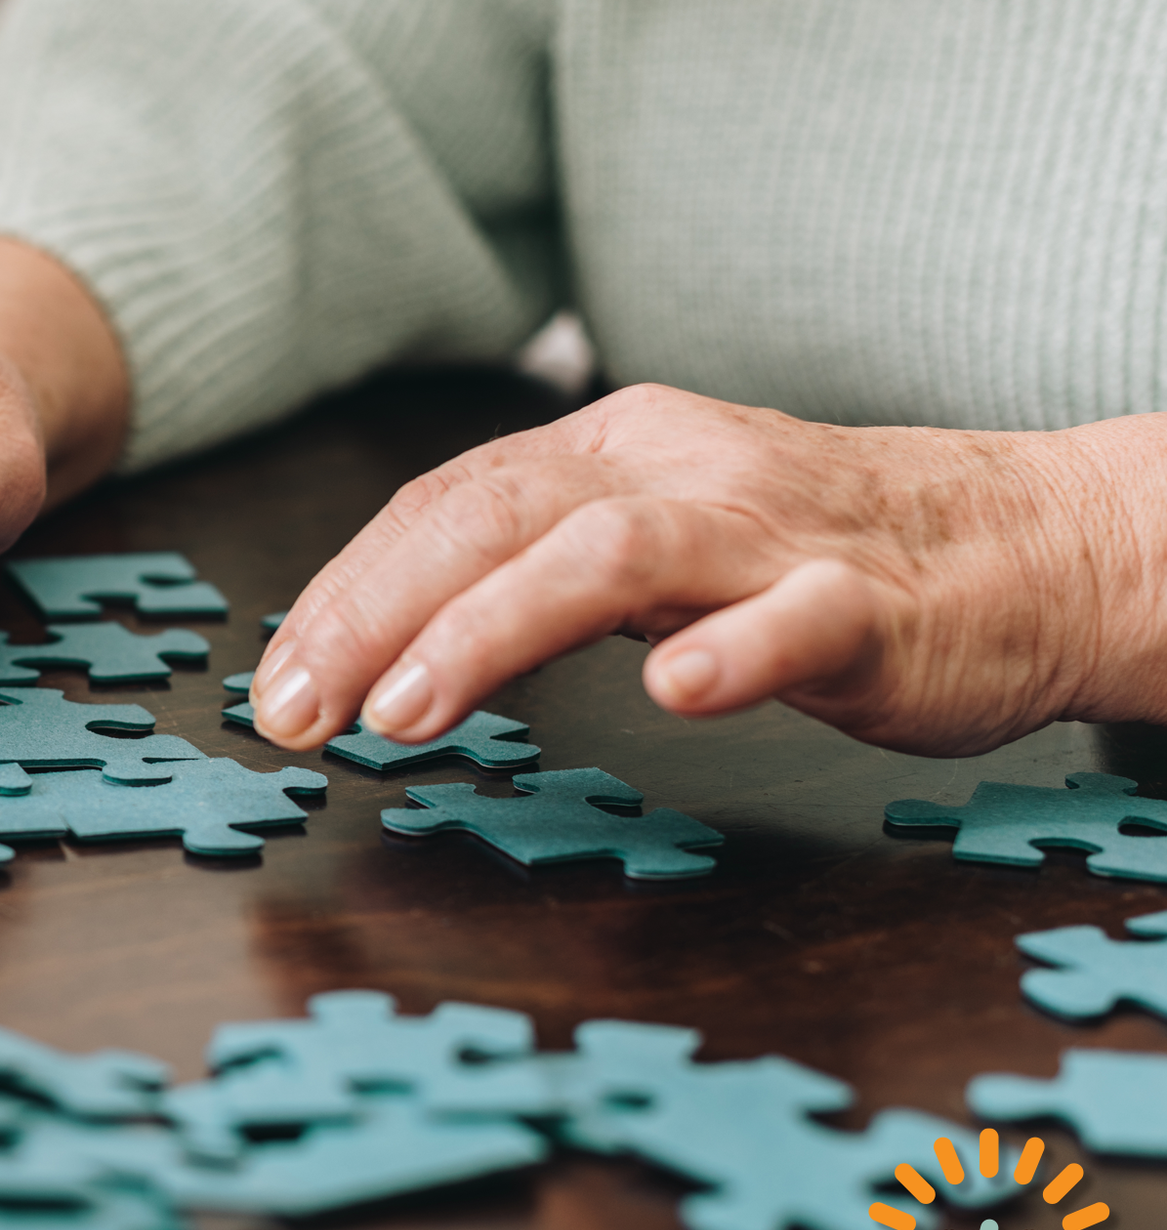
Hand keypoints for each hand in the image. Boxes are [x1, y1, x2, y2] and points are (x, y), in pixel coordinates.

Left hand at [246, 384, 1166, 758]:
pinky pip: (793, 618)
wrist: (1019, 542)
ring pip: (610, 556)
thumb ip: (526, 584)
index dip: (346, 593)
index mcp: (609, 453)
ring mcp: (769, 532)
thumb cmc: (804, 557)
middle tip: (299, 710)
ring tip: (405, 710)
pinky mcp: (866, 602)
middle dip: (375, 613)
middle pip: (494, 517)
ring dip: (492, 630)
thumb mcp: (642, 548)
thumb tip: (384, 649)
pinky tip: (674, 694)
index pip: (444, 506)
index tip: (277, 685)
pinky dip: (730, 651)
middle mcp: (673, 471)